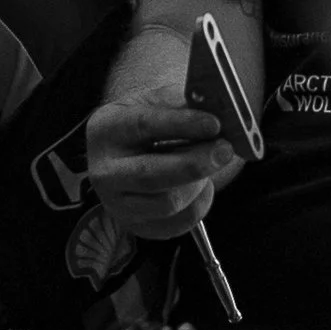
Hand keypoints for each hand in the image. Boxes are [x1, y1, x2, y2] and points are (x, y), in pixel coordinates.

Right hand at [86, 93, 232, 240]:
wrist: (124, 155)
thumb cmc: (146, 126)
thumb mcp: (157, 103)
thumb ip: (185, 104)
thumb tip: (220, 110)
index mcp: (106, 129)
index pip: (143, 125)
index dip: (182, 124)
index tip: (214, 123)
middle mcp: (104, 170)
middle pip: (151, 175)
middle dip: (195, 163)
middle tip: (226, 149)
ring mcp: (117, 203)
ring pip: (168, 203)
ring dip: (199, 183)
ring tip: (209, 163)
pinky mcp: (136, 226)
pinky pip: (179, 222)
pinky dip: (200, 202)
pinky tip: (200, 184)